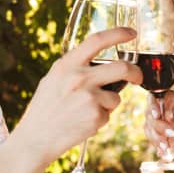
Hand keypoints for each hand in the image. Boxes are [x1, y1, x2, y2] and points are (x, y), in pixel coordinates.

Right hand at [15, 27, 142, 163]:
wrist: (35, 139)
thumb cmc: (45, 110)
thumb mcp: (53, 80)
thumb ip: (74, 69)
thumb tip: (99, 63)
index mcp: (67, 65)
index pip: (97, 40)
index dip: (118, 33)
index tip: (132, 33)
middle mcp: (79, 77)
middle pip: (122, 67)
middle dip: (135, 72)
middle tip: (137, 78)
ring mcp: (89, 97)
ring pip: (116, 96)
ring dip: (108, 104)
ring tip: (85, 112)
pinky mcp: (96, 116)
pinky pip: (108, 114)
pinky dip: (100, 118)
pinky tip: (83, 122)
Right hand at [146, 91, 173, 165]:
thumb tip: (167, 116)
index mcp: (170, 98)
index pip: (155, 97)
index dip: (154, 106)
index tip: (157, 115)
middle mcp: (160, 106)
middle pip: (150, 113)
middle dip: (159, 125)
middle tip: (172, 134)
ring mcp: (156, 119)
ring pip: (148, 125)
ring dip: (157, 136)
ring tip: (167, 145)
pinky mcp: (153, 130)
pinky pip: (149, 135)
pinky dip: (156, 142)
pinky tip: (165, 148)